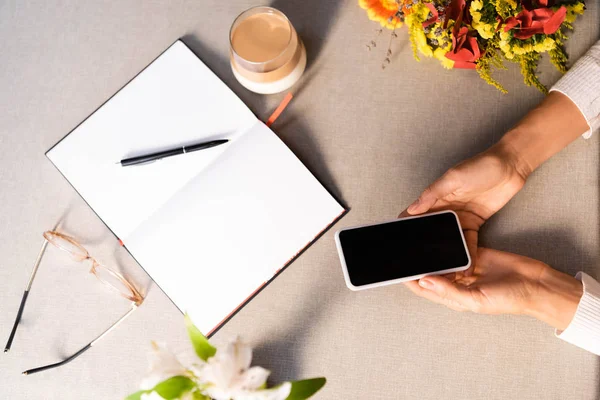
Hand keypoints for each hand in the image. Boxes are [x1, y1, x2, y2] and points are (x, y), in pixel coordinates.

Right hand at [402, 141, 529, 273]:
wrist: (510, 167)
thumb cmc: (480, 166)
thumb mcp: (453, 178)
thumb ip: (432, 194)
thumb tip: (411, 209)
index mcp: (435, 198)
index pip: (414, 215)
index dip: (405, 228)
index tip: (398, 244)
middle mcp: (444, 210)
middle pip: (429, 232)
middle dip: (424, 247)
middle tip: (418, 265)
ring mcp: (459, 218)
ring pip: (448, 240)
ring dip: (445, 253)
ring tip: (441, 271)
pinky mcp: (474, 224)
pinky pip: (468, 242)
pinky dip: (466, 254)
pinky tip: (464, 266)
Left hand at [405, 248, 582, 330]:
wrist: (538, 284)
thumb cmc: (510, 299)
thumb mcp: (477, 299)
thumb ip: (450, 291)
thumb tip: (424, 282)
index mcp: (453, 296)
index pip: (424, 287)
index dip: (409, 278)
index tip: (393, 268)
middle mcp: (456, 282)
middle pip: (430, 270)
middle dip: (416, 262)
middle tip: (399, 248)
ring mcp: (466, 267)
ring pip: (441, 257)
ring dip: (429, 250)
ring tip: (413, 238)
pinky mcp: (476, 253)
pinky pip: (456, 246)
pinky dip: (446, 241)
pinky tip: (435, 232)